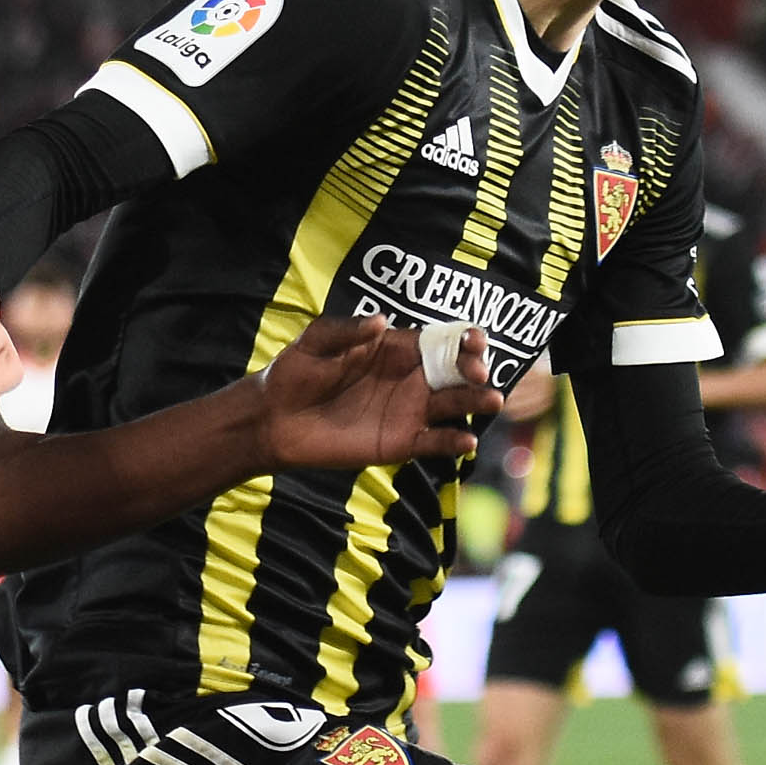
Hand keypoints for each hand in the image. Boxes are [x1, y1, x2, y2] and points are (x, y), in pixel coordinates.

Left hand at [249, 314, 494, 471]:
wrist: (273, 420)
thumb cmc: (295, 373)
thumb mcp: (315, 342)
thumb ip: (346, 330)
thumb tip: (380, 321)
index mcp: (397, 348)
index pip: (441, 340)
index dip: (463, 339)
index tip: (474, 340)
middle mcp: (411, 379)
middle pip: (456, 372)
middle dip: (475, 369)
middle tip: (479, 374)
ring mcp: (409, 412)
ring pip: (454, 406)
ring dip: (477, 403)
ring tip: (491, 400)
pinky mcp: (400, 443)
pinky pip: (435, 442)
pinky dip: (453, 442)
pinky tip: (465, 441)